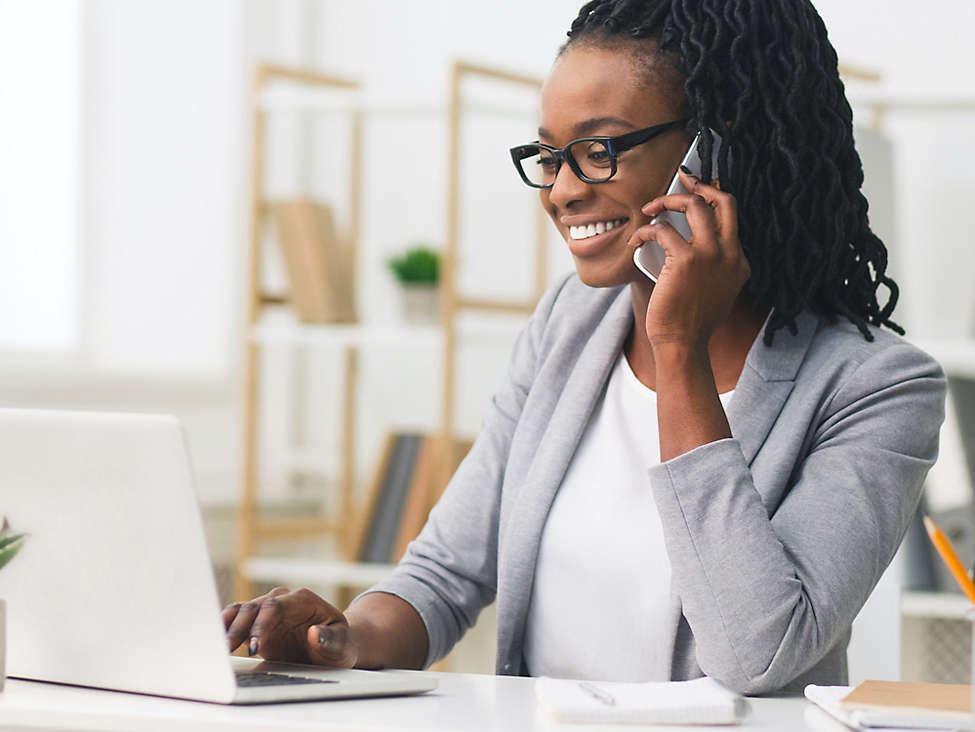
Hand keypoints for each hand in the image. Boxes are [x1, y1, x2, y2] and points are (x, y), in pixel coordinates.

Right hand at [222, 586, 357, 666]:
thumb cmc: (339, 644)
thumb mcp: (341, 645)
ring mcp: (267, 612)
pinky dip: (224, 629)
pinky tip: (213, 642)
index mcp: (303, 600)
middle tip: (226, 650)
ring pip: (241, 612)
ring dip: (227, 628)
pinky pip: (236, 622)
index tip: (252, 646)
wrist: (333, 649)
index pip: (276, 606)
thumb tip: (313, 633)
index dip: (261, 624)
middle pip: (254, 608)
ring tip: (216, 648)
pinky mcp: (257, 625)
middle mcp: (282, 601)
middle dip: (239, 628)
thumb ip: (330, 639)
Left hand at [630, 168, 749, 349]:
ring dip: (667, 201)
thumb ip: (712, 269)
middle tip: (682, 178)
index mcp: (738, 261)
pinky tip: (636, 240)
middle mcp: (729, 254)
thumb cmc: (690, 323)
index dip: (712, 199)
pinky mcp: (686, 260)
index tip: (695, 192)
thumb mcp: (715, 292)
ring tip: (650, 208)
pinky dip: (645, 231)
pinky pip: (662, 230)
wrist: (683, 344)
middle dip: (700, 184)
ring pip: (694, 205)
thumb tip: (692, 248)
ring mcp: (710, 255)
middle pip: (723, 200)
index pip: (730, 217)